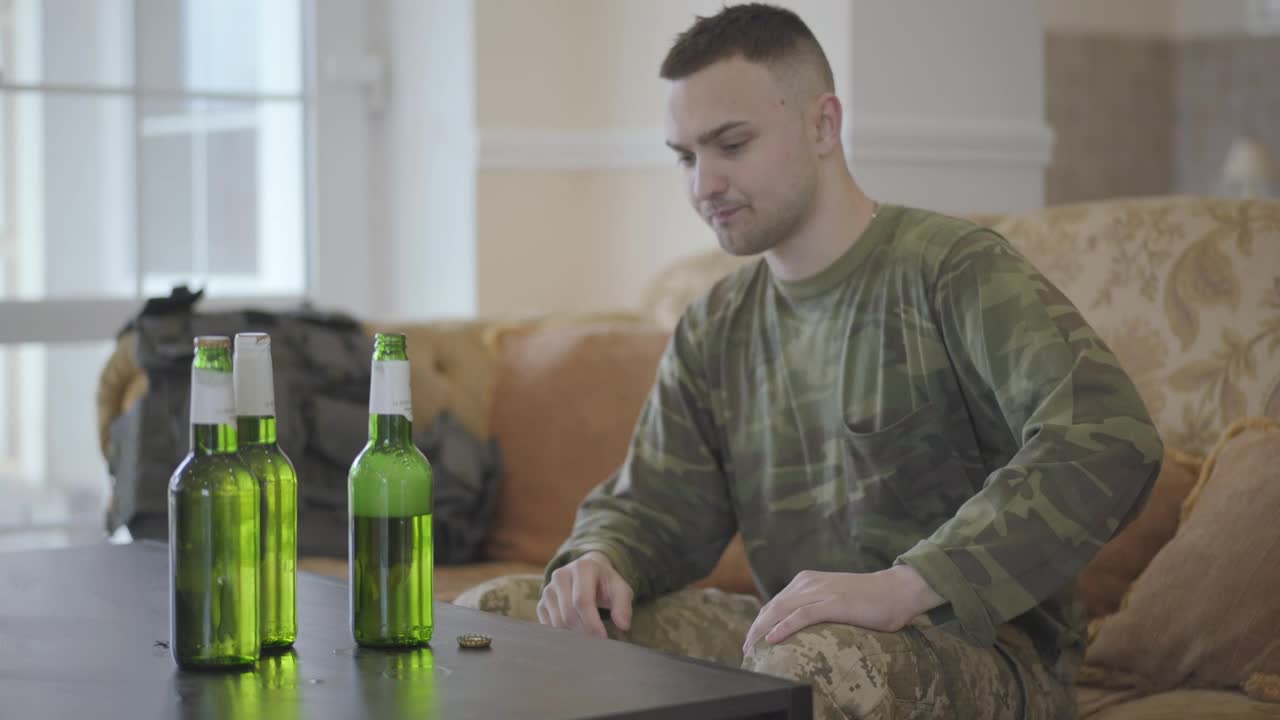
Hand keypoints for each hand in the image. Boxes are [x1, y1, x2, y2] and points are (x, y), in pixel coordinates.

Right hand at [538, 551, 633, 637]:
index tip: (603, 639)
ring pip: (557, 622)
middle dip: (584, 632)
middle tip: (597, 644)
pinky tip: (576, 636)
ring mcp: (548, 589)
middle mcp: (560, 575)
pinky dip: (562, 635)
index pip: (582, 601)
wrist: (587, 572)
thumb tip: (623, 625)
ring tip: (589, 640)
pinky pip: (548, 625)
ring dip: (573, 635)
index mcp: (582, 567)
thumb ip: (623, 604)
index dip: (592, 623)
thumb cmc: (605, 583)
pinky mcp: (541, 602)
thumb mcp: (620, 589)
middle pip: (569, 614)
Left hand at [742, 566, 943, 652]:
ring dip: (762, 630)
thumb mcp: (834, 597)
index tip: (751, 642)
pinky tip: (771, 640)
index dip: (760, 622)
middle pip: (772, 607)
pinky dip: (783, 627)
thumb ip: (816, 606)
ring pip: (781, 610)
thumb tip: (800, 626)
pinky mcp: (834, 603)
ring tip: (752, 649)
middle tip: (746, 651)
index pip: (775, 603)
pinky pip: (802, 615)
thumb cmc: (870, 598)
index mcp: (807, 580)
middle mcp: (809, 582)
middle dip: (755, 629)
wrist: (897, 590)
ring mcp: (821, 591)